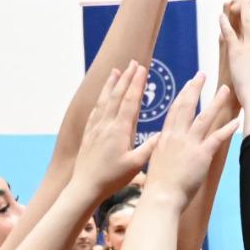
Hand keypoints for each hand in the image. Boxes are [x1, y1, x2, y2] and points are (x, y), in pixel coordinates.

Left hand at [70, 64, 151, 198]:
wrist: (85, 187)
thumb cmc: (112, 179)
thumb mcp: (135, 165)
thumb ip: (150, 148)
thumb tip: (164, 133)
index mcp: (119, 130)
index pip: (130, 101)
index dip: (136, 83)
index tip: (142, 69)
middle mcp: (106, 125)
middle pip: (117, 95)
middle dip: (126, 77)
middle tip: (134, 63)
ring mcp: (95, 128)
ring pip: (104, 100)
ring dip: (111, 84)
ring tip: (116, 70)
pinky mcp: (88, 134)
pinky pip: (95, 111)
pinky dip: (101, 99)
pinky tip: (103, 96)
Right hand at [140, 76, 238, 207]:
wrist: (160, 197)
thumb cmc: (157, 185)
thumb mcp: (155, 160)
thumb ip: (159, 148)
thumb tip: (161, 142)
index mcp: (165, 137)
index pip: (175, 110)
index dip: (183, 94)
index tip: (189, 83)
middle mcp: (176, 136)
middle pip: (187, 106)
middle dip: (195, 88)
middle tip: (203, 74)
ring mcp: (189, 144)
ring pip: (205, 118)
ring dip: (216, 102)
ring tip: (224, 89)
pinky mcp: (201, 155)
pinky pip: (217, 138)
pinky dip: (227, 128)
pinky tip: (236, 120)